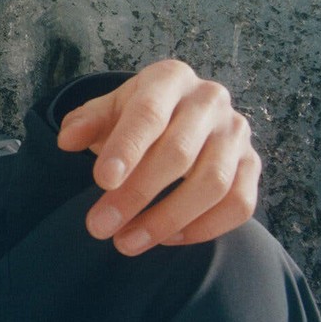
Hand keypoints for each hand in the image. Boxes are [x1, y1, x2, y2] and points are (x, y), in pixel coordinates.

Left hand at [55, 60, 260, 255]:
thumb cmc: (137, 115)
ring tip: (126, 242)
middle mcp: (210, 101)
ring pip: (212, 184)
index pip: (148, 113)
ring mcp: (237, 134)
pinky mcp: (253, 165)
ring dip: (167, 220)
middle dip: (135, 195)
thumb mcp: (108, 110)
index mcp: (170, 79)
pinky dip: (203, 228)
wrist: (181, 113)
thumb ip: (86, 123)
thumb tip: (66, 140)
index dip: (126, 148)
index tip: (101, 182)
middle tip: (99, 227)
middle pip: (178, 154)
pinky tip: (166, 239)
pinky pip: (239, 204)